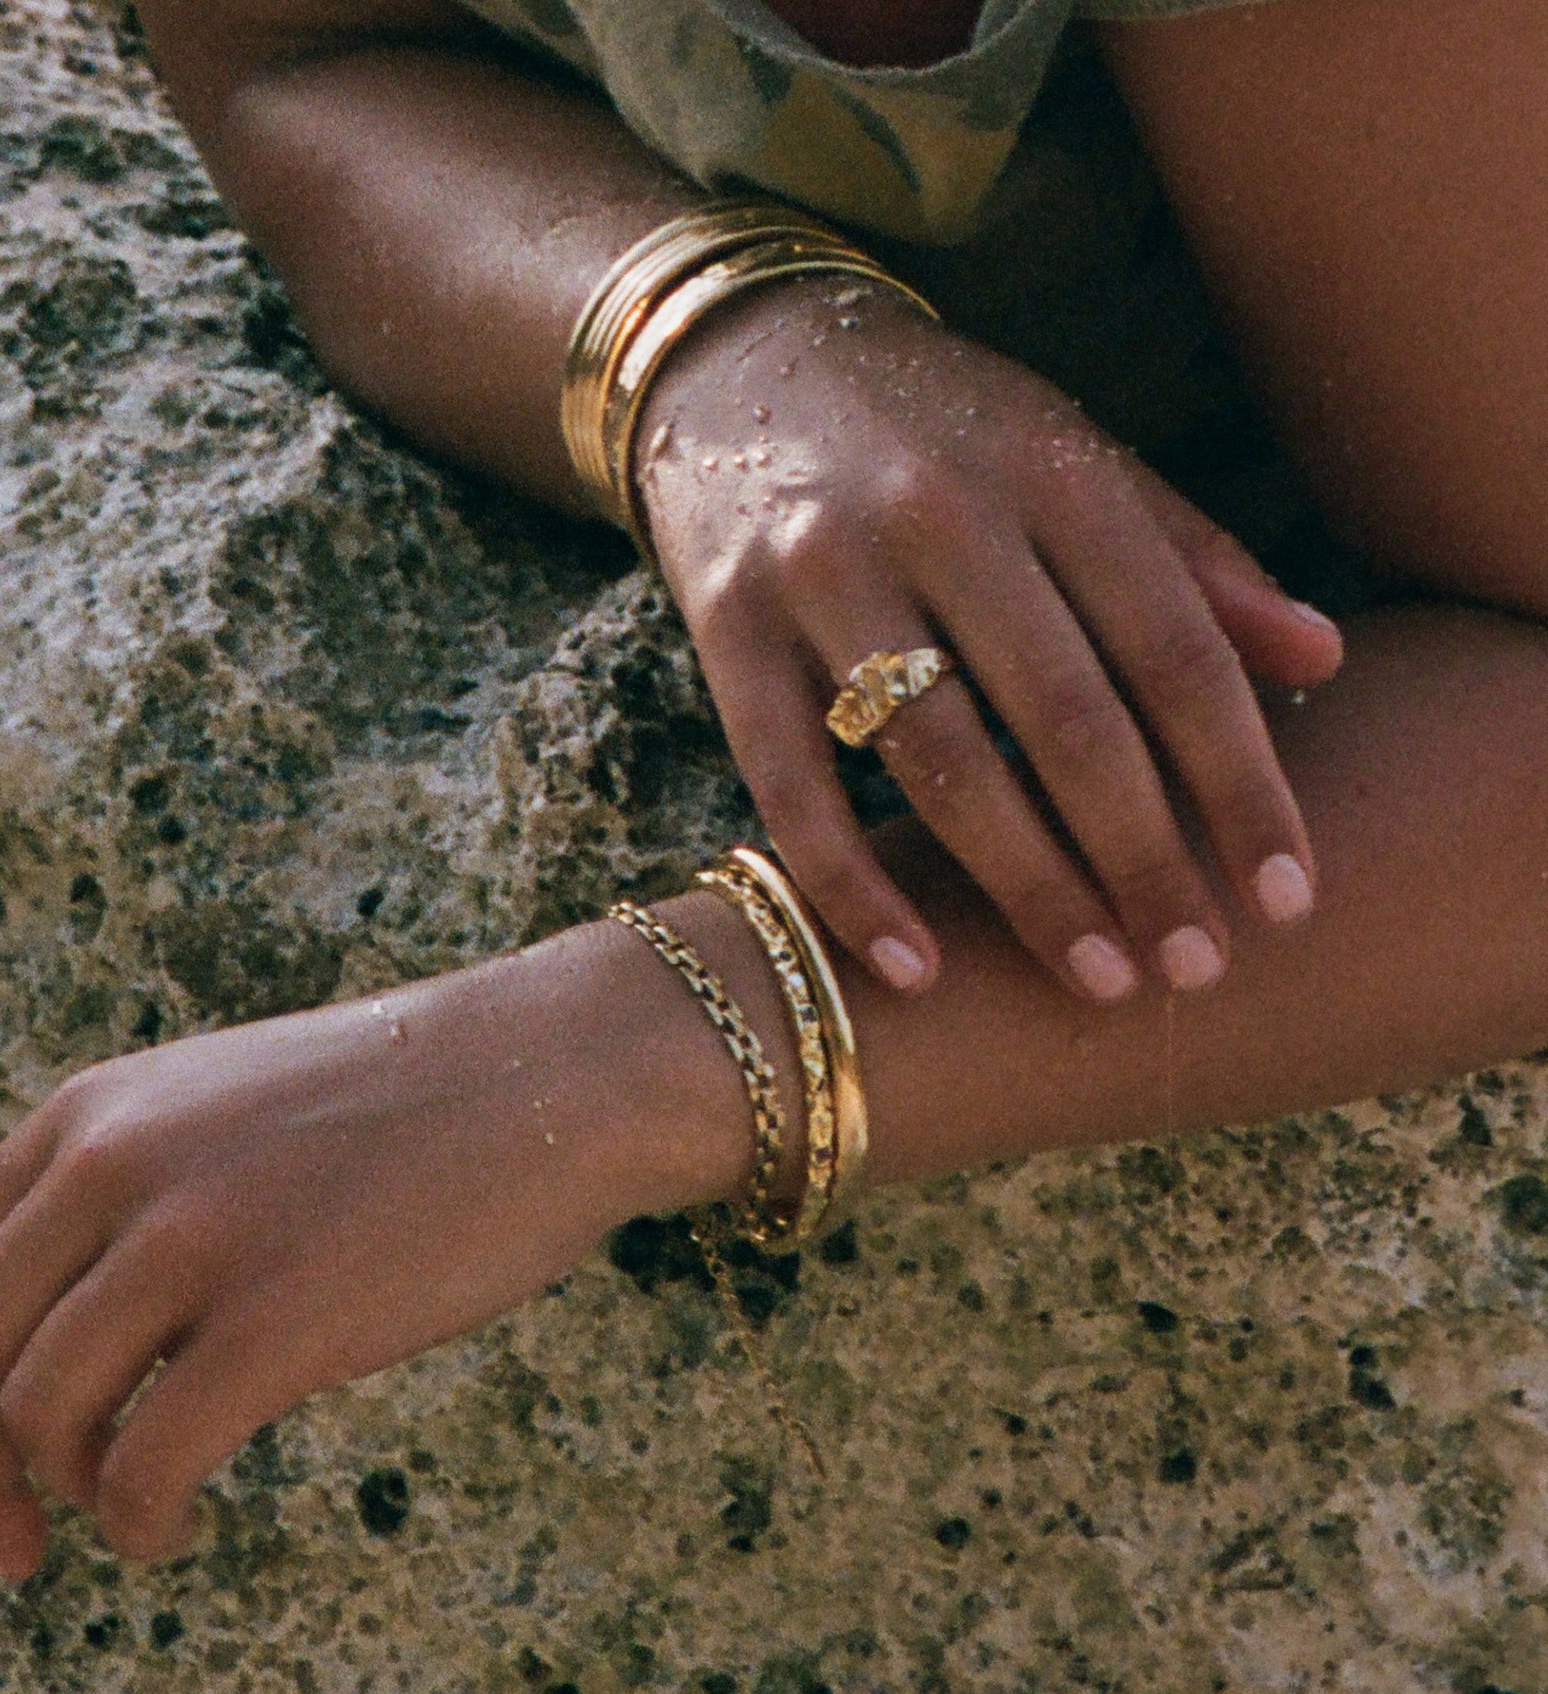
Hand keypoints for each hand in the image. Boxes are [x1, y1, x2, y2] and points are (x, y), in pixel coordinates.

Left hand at [0, 935, 704, 1575]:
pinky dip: (136, 1522)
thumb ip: (136, 1188)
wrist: (554, 1071)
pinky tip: (178, 1525)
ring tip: (123, 1518)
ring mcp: (194, 1236)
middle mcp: (117, 1164)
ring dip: (58, 1504)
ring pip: (38, 1421)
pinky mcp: (276, 1317)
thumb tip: (69, 1337)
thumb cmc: (413, 1103)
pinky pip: (143, 1466)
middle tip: (10, 1550)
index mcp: (95, 1111)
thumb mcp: (231, 1108)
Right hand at [635, 277, 1343, 1002]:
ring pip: (938, 758)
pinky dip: (852, 882)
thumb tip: (1322, 660)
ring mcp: (823, 571)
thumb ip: (1190, 557)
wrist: (737, 358)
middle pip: (1065, 717)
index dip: (1238, 779)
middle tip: (1196, 969)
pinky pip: (791, 782)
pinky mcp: (726, 627)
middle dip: (1144, 858)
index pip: (1172, 645)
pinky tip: (916, 969)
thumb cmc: (938, 429)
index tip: (1286, 896)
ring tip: (1096, 979)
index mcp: (1050, 470)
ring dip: (1026, 885)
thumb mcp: (1071, 458)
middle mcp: (940, 515)